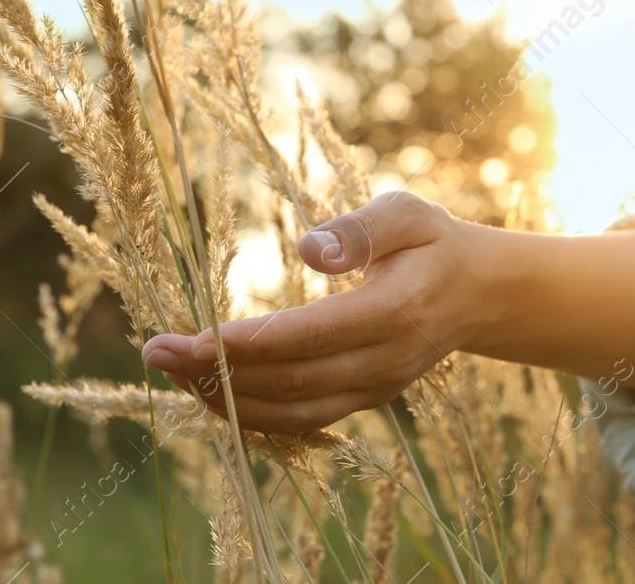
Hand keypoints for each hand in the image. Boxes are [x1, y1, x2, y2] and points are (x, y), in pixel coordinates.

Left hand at [140, 192, 492, 433]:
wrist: (479, 294)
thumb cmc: (432, 242)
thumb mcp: (408, 214)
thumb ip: (360, 229)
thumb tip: (307, 249)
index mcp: (396, 311)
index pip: (313, 335)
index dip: (252, 342)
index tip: (195, 335)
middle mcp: (386, 361)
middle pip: (293, 381)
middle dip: (218, 371)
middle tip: (155, 351)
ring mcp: (376, 389)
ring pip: (293, 411)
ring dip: (227, 399)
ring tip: (172, 372)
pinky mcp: (364, 402)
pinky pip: (302, 420)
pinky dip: (253, 415)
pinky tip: (210, 393)